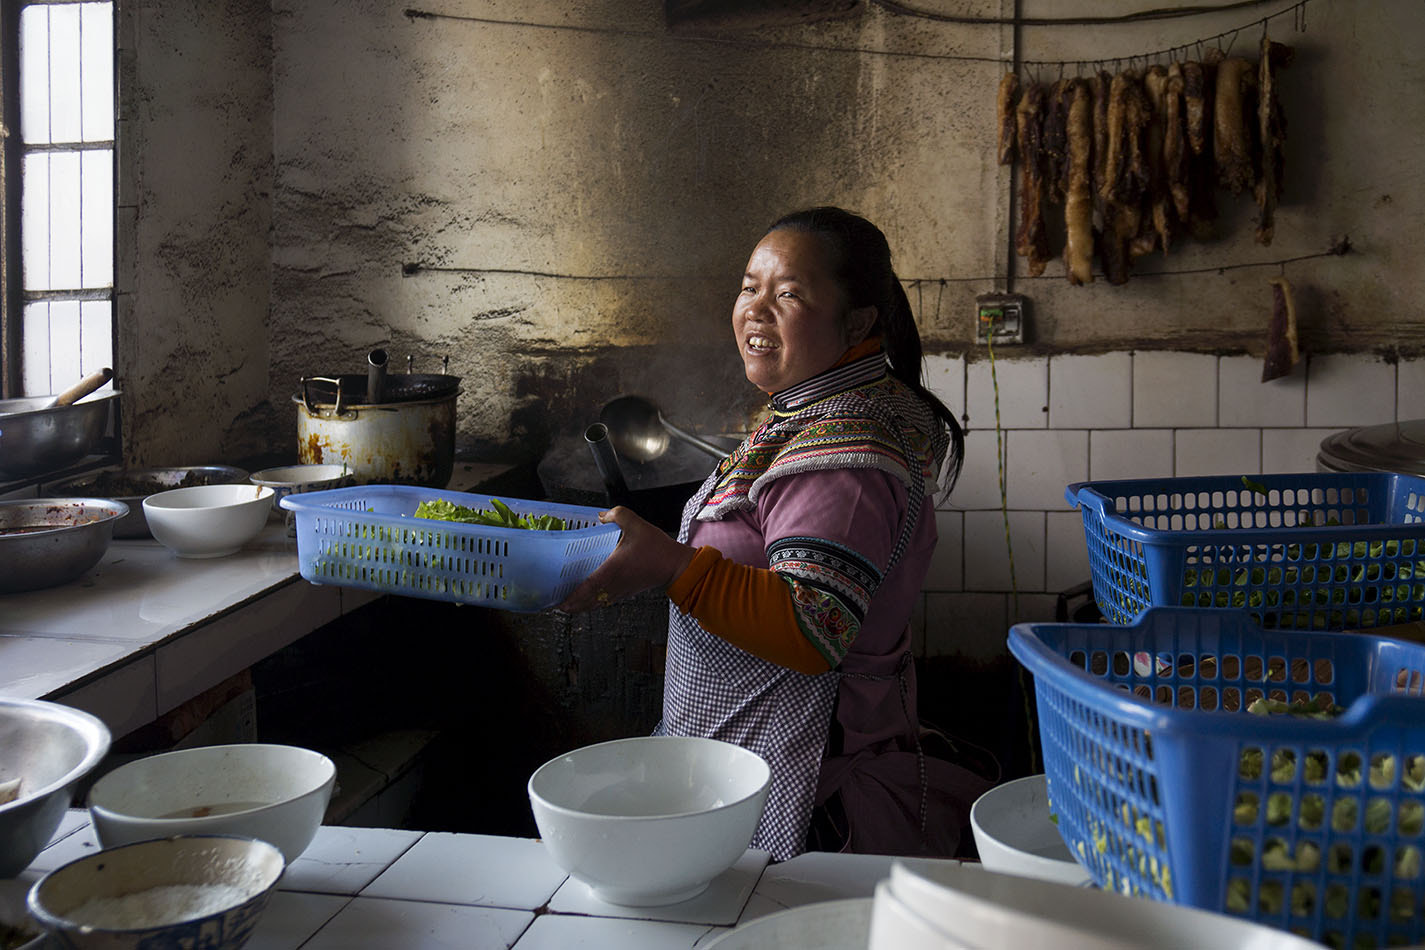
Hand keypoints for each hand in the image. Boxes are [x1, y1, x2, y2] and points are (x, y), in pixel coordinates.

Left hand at [557, 506, 696, 611]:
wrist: (675, 565)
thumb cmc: (657, 548)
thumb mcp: (636, 524)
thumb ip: (617, 515)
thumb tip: (601, 515)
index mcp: (613, 569)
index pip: (587, 587)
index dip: (572, 596)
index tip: (558, 601)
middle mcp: (614, 584)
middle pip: (587, 601)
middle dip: (571, 605)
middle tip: (555, 604)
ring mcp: (620, 591)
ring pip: (595, 604)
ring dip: (581, 606)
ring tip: (567, 605)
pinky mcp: (626, 592)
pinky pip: (604, 602)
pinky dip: (593, 604)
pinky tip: (587, 599)